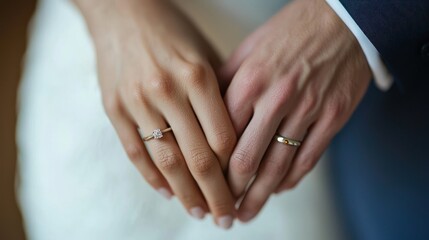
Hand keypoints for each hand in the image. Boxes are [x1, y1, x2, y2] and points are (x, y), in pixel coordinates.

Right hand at [75, 0, 236, 227]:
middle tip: (226, 217)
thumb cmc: (172, 31)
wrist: (122, 10)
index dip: (236, 170)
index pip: (224, 138)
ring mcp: (137, 101)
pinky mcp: (114, 107)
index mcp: (197, 75)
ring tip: (200, 213)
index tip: (243, 188)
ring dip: (186, 194)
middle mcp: (167, 91)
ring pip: (167, 162)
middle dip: (216, 194)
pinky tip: (169, 193)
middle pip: (198, 158)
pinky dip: (153, 178)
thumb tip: (237, 139)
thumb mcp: (204, 53)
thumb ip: (221, 94)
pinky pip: (136, 152)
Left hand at [220, 0, 371, 221]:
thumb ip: (225, 81)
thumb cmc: (290, 32)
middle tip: (223, 208)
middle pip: (247, 159)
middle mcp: (276, 100)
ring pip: (278, 167)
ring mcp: (308, 111)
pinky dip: (291, 180)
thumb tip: (205, 111)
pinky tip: (278, 190)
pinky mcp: (333, 118)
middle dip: (231, 190)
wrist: (341, 20)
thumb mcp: (248, 48)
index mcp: (250, 81)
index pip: (222, 136)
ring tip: (247, 212)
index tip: (204, 180)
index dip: (211, 165)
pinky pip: (308, 159)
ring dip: (259, 196)